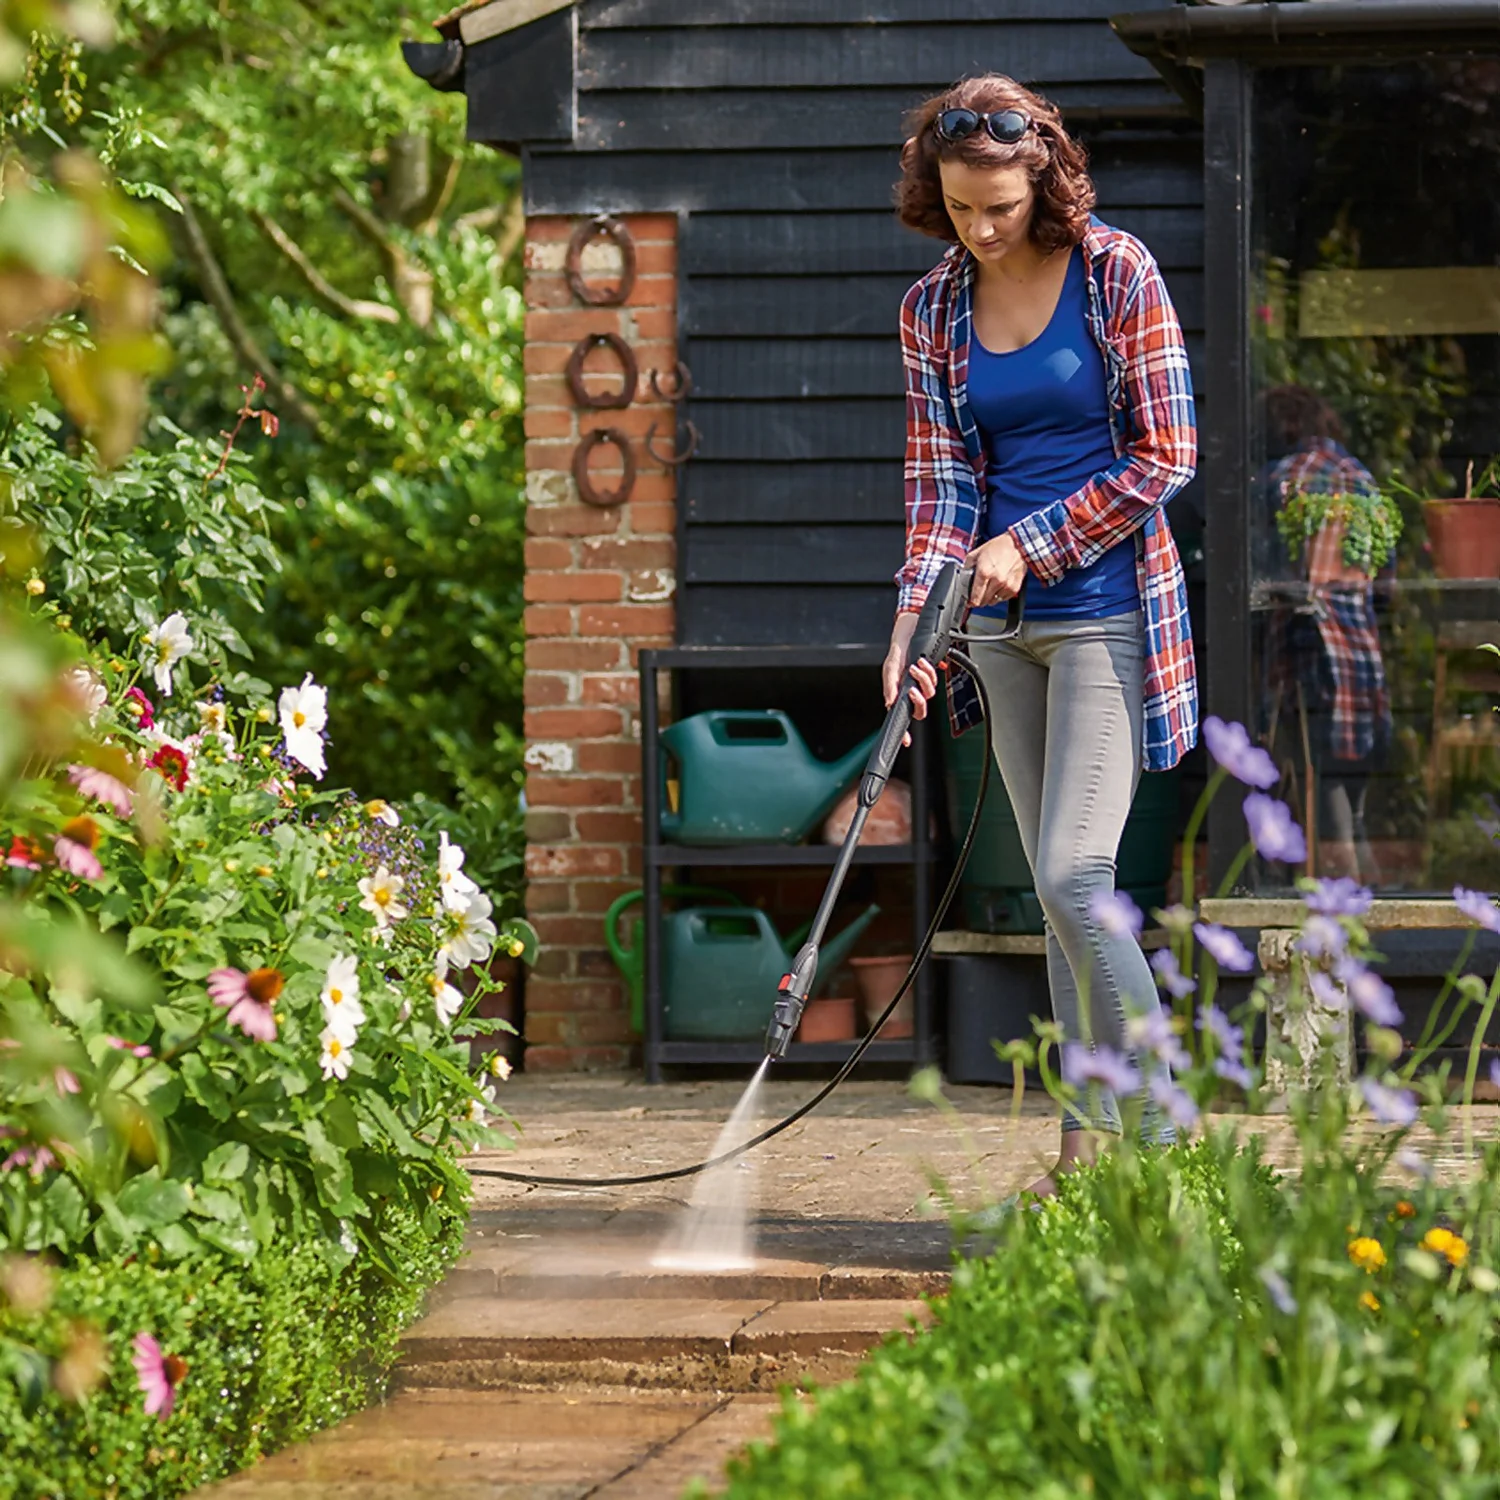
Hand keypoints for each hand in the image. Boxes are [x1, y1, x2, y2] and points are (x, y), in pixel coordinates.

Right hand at [883, 612, 939, 747]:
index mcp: (898, 693)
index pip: (901, 716)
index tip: (905, 740)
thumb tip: (890, 702)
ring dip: (924, 679)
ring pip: (929, 693)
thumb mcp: (890, 667)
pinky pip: (936, 680)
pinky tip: (923, 662)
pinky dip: (930, 671)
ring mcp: (922, 684)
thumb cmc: (898, 650)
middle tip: (913, 690)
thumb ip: (890, 685)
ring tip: (916, 666)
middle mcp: (910, 691)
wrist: (911, 631)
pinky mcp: (932, 675)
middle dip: (919, 700)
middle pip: (920, 709)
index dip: (904, 731)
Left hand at [966, 533, 1026, 608]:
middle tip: (978, 593)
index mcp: (984, 572)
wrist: (1018, 544)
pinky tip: (998, 586)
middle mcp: (996, 581)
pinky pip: (1003, 599)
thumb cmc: (999, 547)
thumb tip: (963, 576)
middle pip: (983, 602)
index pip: (975, 597)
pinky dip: (999, 595)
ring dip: (989, 598)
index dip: (970, 602)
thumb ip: (968, 566)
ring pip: (993, 601)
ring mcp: (1006, 586)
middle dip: (979, 599)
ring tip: (989, 588)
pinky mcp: (1014, 588)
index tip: (969, 602)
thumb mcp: (978, 552)